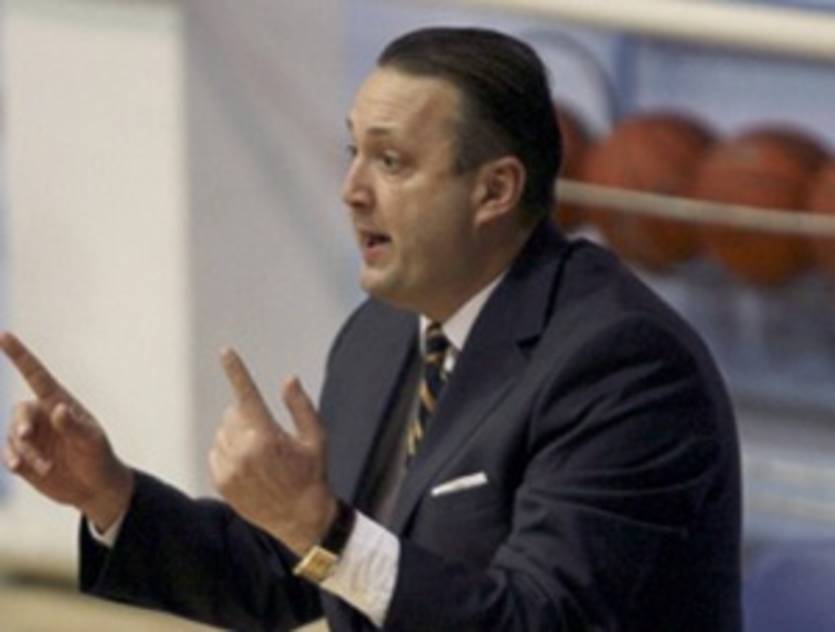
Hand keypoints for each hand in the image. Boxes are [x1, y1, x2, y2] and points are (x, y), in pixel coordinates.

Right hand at [0, 331, 133, 530]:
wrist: (94, 488)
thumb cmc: (99, 458)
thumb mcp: (92, 442)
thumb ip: (74, 426)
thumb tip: (57, 409)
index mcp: (59, 403)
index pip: (36, 375)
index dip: (19, 355)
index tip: (4, 335)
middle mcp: (41, 416)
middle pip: (19, 412)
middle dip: (21, 424)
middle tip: (28, 437)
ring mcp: (31, 437)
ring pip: (13, 437)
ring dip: (26, 452)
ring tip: (47, 467)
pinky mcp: (22, 458)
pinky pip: (7, 453)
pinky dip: (12, 460)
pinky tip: (20, 467)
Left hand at [210, 348, 335, 556]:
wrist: (301, 519)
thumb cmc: (312, 475)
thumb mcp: (316, 438)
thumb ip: (301, 406)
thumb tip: (288, 379)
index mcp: (267, 436)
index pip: (247, 395)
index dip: (236, 370)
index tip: (225, 351)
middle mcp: (244, 451)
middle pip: (233, 413)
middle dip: (248, 416)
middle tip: (269, 434)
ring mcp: (229, 468)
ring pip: (223, 432)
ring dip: (237, 434)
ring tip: (260, 454)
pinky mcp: (221, 481)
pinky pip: (216, 452)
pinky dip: (229, 452)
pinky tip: (249, 466)